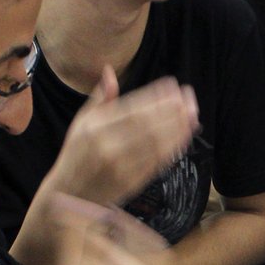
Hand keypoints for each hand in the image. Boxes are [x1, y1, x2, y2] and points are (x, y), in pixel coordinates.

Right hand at [45, 66, 198, 207]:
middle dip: (172, 110)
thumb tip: (109, 71)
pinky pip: (156, 162)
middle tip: (190, 98)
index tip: (172, 85)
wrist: (70, 193)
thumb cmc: (77, 153)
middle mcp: (107, 146)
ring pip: (155, 144)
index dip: (154, 96)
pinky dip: (173, 148)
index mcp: (95, 128)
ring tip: (193, 115)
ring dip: (178, 128)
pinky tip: (185, 137)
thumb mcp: (81, 122)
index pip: (131, 109)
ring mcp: (121, 166)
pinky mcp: (131, 182)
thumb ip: (100, 98)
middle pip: (146, 125)